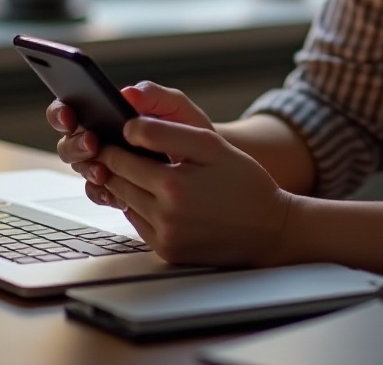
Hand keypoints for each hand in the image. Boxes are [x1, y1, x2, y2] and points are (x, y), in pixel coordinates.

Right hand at [46, 81, 214, 193]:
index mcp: (106, 113)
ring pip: (80, 168)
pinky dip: (104, 192)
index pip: (70, 108)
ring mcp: (104, 164)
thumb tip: (127, 93)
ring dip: (88, 169)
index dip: (61, 112)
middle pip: (68, 142)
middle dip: (75, 144)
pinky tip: (116, 192)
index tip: (70, 115)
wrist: (208, 162)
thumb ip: (153, 95)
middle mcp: (99, 138)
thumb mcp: (175, 106)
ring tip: (104, 170)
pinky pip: (98, 193)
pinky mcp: (114, 188)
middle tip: (93, 143)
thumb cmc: (187, 128)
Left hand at [96, 116, 294, 267]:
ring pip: (126, 203)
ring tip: (138, 169)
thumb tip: (129, 129)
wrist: (270, 228)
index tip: (112, 134)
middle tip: (117, 148)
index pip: (121, 159)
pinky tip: (156, 194)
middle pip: (118, 182)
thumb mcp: (211, 145)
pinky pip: (140, 224)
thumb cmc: (243, 180)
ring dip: (126, 185)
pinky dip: (141, 207)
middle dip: (114, 164)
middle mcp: (164, 216)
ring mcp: (165, 238)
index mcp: (172, 185)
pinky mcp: (168, 252)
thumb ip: (166, 132)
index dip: (113, 144)